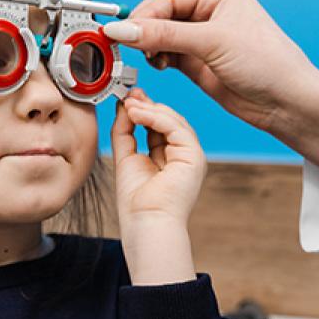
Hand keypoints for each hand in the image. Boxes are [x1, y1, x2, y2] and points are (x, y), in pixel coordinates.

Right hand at [101, 0, 318, 137]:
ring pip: (162, 39)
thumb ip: (165, 35)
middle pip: (162, 17)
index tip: (123, 30)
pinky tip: (157, 66)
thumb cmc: (269, 64)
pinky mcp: (199, 67)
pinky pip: (168, 57)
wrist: (288, 104)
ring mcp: (204, 43)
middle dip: (143, 31)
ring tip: (147, 58)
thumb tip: (126, 29)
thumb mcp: (213, 42)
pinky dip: (157, 61)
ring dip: (149, 47)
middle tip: (126, 45)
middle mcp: (211, 16)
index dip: (144, 14)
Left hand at [110, 88, 204, 284]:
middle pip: (168, 121)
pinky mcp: (194, 157)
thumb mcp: (126, 159)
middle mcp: (183, 156)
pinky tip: (138, 113)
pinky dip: (156, 117)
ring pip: (174, 121)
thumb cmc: (136, 204)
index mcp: (169, 159)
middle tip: (128, 94)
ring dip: (150, 109)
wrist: (146, 224)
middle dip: (148, 105)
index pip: (158, 127)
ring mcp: (191, 156)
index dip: (143, 111)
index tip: (127, 99)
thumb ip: (125, 133)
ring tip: (129, 103)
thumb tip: (124, 107)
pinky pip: (176, 128)